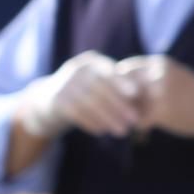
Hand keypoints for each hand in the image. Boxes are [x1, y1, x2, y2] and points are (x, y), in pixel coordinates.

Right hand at [16, 51, 140, 138]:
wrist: (49, 101)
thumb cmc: (85, 92)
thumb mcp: (98, 83)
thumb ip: (115, 88)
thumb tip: (144, 98)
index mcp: (90, 62)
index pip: (107, 71)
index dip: (121, 82)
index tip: (136, 94)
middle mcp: (75, 69)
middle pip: (99, 87)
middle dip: (118, 105)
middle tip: (133, 120)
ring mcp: (63, 84)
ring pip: (89, 102)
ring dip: (107, 118)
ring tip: (122, 130)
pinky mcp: (55, 100)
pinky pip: (76, 113)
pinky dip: (91, 122)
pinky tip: (102, 131)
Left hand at [114, 55, 193, 151]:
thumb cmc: (191, 94)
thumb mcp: (171, 76)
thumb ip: (147, 76)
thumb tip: (115, 81)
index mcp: (159, 64)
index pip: (125, 69)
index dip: (119, 84)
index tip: (121, 95)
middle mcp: (157, 75)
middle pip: (122, 87)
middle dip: (119, 99)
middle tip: (121, 110)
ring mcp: (159, 93)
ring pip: (129, 104)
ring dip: (128, 113)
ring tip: (134, 117)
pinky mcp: (162, 112)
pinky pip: (138, 120)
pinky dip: (139, 124)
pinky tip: (145, 126)